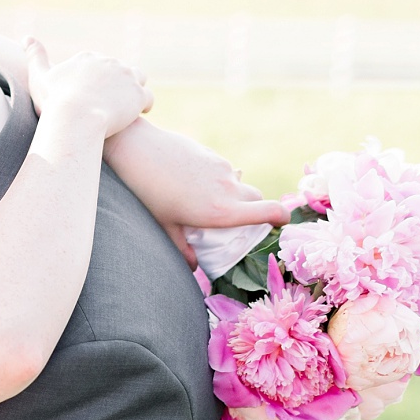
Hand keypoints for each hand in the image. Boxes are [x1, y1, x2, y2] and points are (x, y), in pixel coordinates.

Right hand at [27, 40, 152, 138]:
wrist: (75, 118)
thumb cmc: (54, 100)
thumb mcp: (40, 77)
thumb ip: (35, 57)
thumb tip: (25, 37)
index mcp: (88, 58)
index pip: (98, 64)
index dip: (96, 78)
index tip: (91, 93)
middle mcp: (110, 62)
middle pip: (117, 69)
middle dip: (115, 83)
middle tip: (108, 103)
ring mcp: (126, 77)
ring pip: (137, 78)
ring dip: (134, 89)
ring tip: (127, 106)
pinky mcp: (138, 95)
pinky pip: (147, 97)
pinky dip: (145, 104)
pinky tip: (139, 115)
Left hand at [101, 120, 289, 265]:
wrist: (138, 151)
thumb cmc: (149, 193)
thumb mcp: (165, 226)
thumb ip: (182, 248)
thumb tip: (194, 268)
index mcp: (221, 211)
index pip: (269, 211)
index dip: (281, 218)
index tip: (281, 223)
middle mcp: (228, 189)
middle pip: (257, 198)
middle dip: (254, 209)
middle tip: (235, 219)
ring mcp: (222, 169)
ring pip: (239, 183)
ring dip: (232, 193)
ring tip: (204, 200)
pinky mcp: (213, 155)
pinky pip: (224, 171)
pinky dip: (218, 180)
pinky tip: (192, 182)